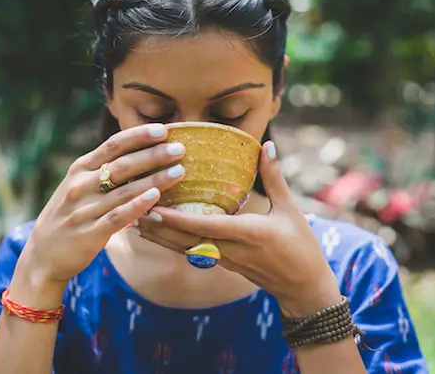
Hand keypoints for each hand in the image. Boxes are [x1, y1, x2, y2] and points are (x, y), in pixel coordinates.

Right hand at [17, 123, 186, 290]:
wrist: (42, 255)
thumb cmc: (70, 215)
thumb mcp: (79, 186)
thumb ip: (103, 170)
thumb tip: (142, 153)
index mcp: (80, 169)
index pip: (112, 145)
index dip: (138, 136)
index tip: (163, 129)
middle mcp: (80, 186)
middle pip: (122, 165)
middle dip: (153, 155)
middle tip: (180, 148)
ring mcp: (84, 209)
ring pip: (124, 190)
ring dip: (154, 179)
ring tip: (179, 171)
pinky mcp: (89, 233)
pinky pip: (117, 217)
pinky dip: (136, 206)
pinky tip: (156, 198)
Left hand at [137, 141, 340, 317]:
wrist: (303, 288)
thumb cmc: (301, 246)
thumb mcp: (290, 209)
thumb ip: (274, 177)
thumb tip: (266, 146)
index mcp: (248, 234)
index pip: (204, 226)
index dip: (177, 219)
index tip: (154, 207)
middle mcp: (231, 250)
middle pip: (185, 241)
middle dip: (157, 228)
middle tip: (131, 211)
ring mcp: (225, 260)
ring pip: (185, 249)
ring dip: (159, 238)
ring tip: (135, 222)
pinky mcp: (223, 265)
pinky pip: (193, 253)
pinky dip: (173, 243)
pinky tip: (158, 234)